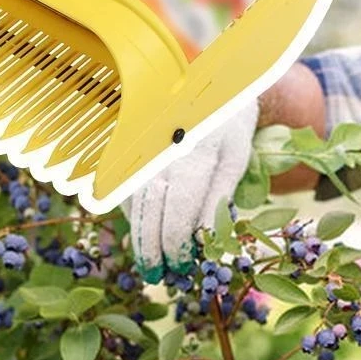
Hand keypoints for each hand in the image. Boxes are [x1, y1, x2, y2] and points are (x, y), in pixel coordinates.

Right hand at [122, 100, 258, 282]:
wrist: (206, 82)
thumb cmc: (229, 125)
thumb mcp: (235, 159)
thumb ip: (219, 197)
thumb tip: (205, 240)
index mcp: (194, 153)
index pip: (178, 211)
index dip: (177, 244)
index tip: (181, 267)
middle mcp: (161, 151)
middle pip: (150, 212)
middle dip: (152, 249)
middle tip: (158, 277)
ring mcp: (142, 149)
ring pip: (133, 203)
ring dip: (138, 236)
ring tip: (149, 264)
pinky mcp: (130, 149)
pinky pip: (125, 189)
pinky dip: (133, 215)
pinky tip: (142, 234)